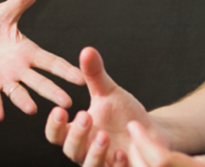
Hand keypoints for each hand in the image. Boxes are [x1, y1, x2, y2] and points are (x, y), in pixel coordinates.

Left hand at [0, 0, 84, 120]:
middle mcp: (19, 69)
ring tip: (32, 109)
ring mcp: (3, 79)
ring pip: (18, 92)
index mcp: (27, 51)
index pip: (50, 61)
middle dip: (53, 92)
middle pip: (39, 82)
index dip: (65, 70)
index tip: (81, 79)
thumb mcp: (4, 13)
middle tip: (68, 104)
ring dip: (24, 101)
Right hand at [46, 47, 163, 165]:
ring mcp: (102, 164)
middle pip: (70, 149)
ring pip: (89, 166)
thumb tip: (87, 50)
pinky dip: (116, 164)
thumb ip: (95, 76)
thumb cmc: (124, 114)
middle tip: (85, 115)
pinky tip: (122, 152)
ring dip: (94, 152)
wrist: (150, 132)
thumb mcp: (109, 93)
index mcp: (77, 132)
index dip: (54, 125)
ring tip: (103, 135)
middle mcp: (85, 151)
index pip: (56, 134)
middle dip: (77, 134)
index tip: (59, 109)